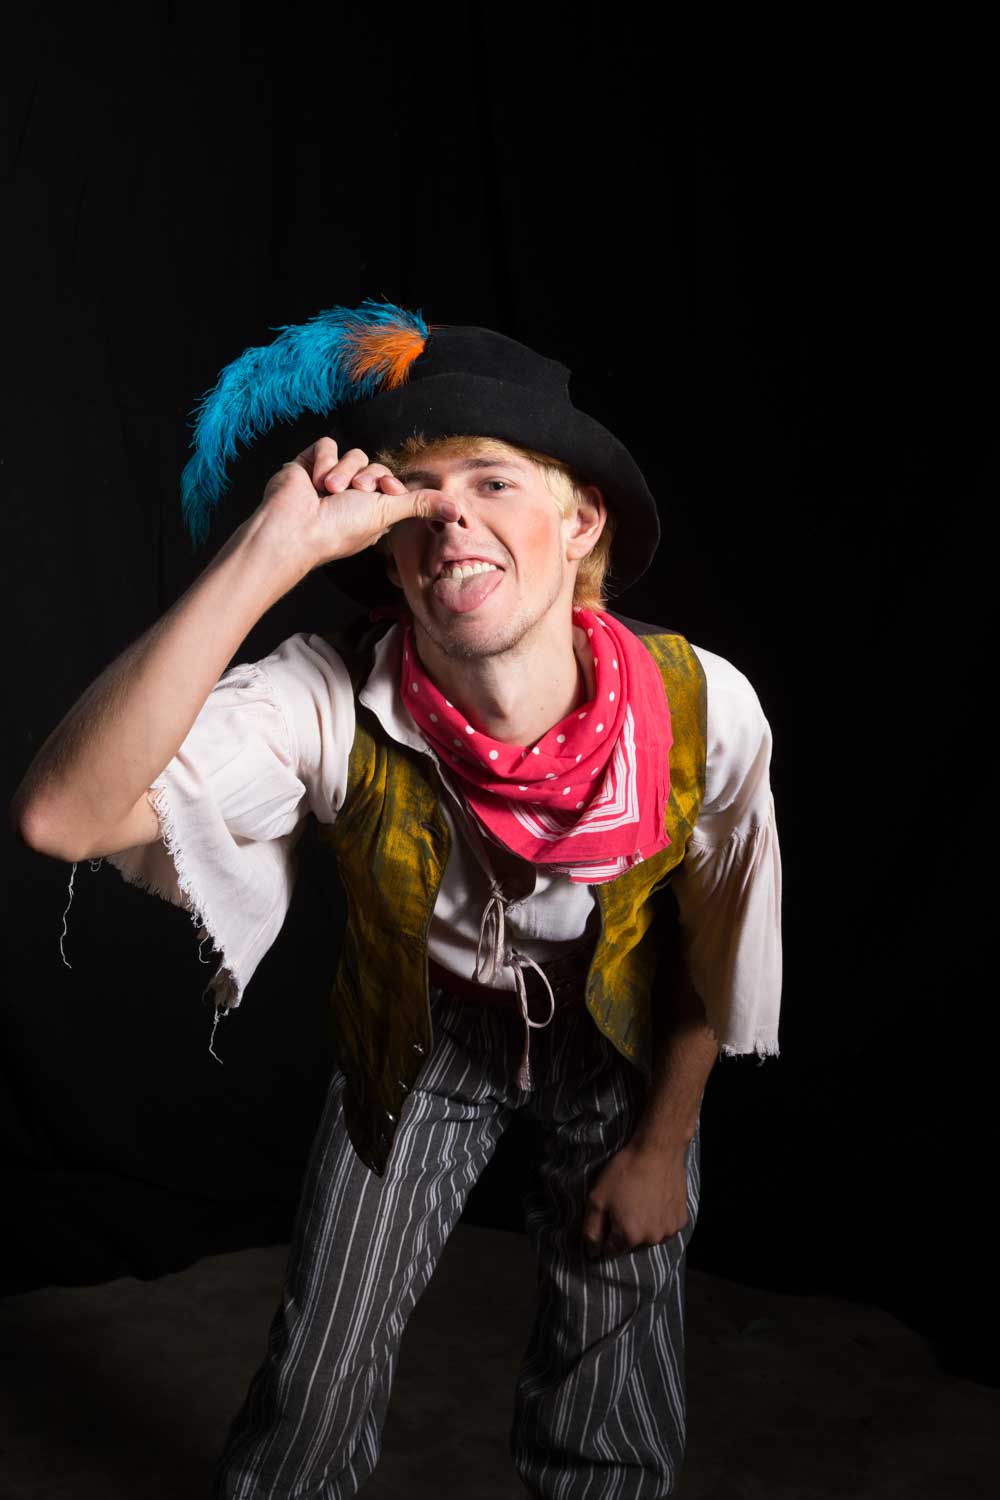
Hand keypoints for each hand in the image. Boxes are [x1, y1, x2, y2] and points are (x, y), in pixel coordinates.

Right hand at [246, 435, 459, 576]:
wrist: (294, 527)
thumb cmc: (338, 529)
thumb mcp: (386, 514)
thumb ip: (420, 506)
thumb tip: (457, 510)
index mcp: (372, 510)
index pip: (391, 481)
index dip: (389, 483)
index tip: (386, 493)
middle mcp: (352, 494)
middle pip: (374, 466)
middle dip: (366, 478)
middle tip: (353, 493)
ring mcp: (330, 478)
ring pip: (353, 455)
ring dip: (343, 472)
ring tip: (328, 491)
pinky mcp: (309, 464)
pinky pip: (327, 445)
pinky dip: (322, 461)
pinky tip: (313, 480)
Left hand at [580, 1140, 689, 1259]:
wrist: (657, 1150)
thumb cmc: (625, 1172)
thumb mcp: (597, 1199)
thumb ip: (592, 1230)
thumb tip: (592, 1253)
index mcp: (629, 1236)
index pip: (611, 1251)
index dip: (606, 1233)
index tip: (608, 1214)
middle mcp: (652, 1239)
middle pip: (631, 1244)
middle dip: (625, 1229)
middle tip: (624, 1203)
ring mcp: (669, 1230)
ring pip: (649, 1236)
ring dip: (644, 1225)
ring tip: (640, 1200)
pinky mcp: (681, 1219)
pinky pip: (665, 1226)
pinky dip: (659, 1218)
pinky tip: (655, 1199)